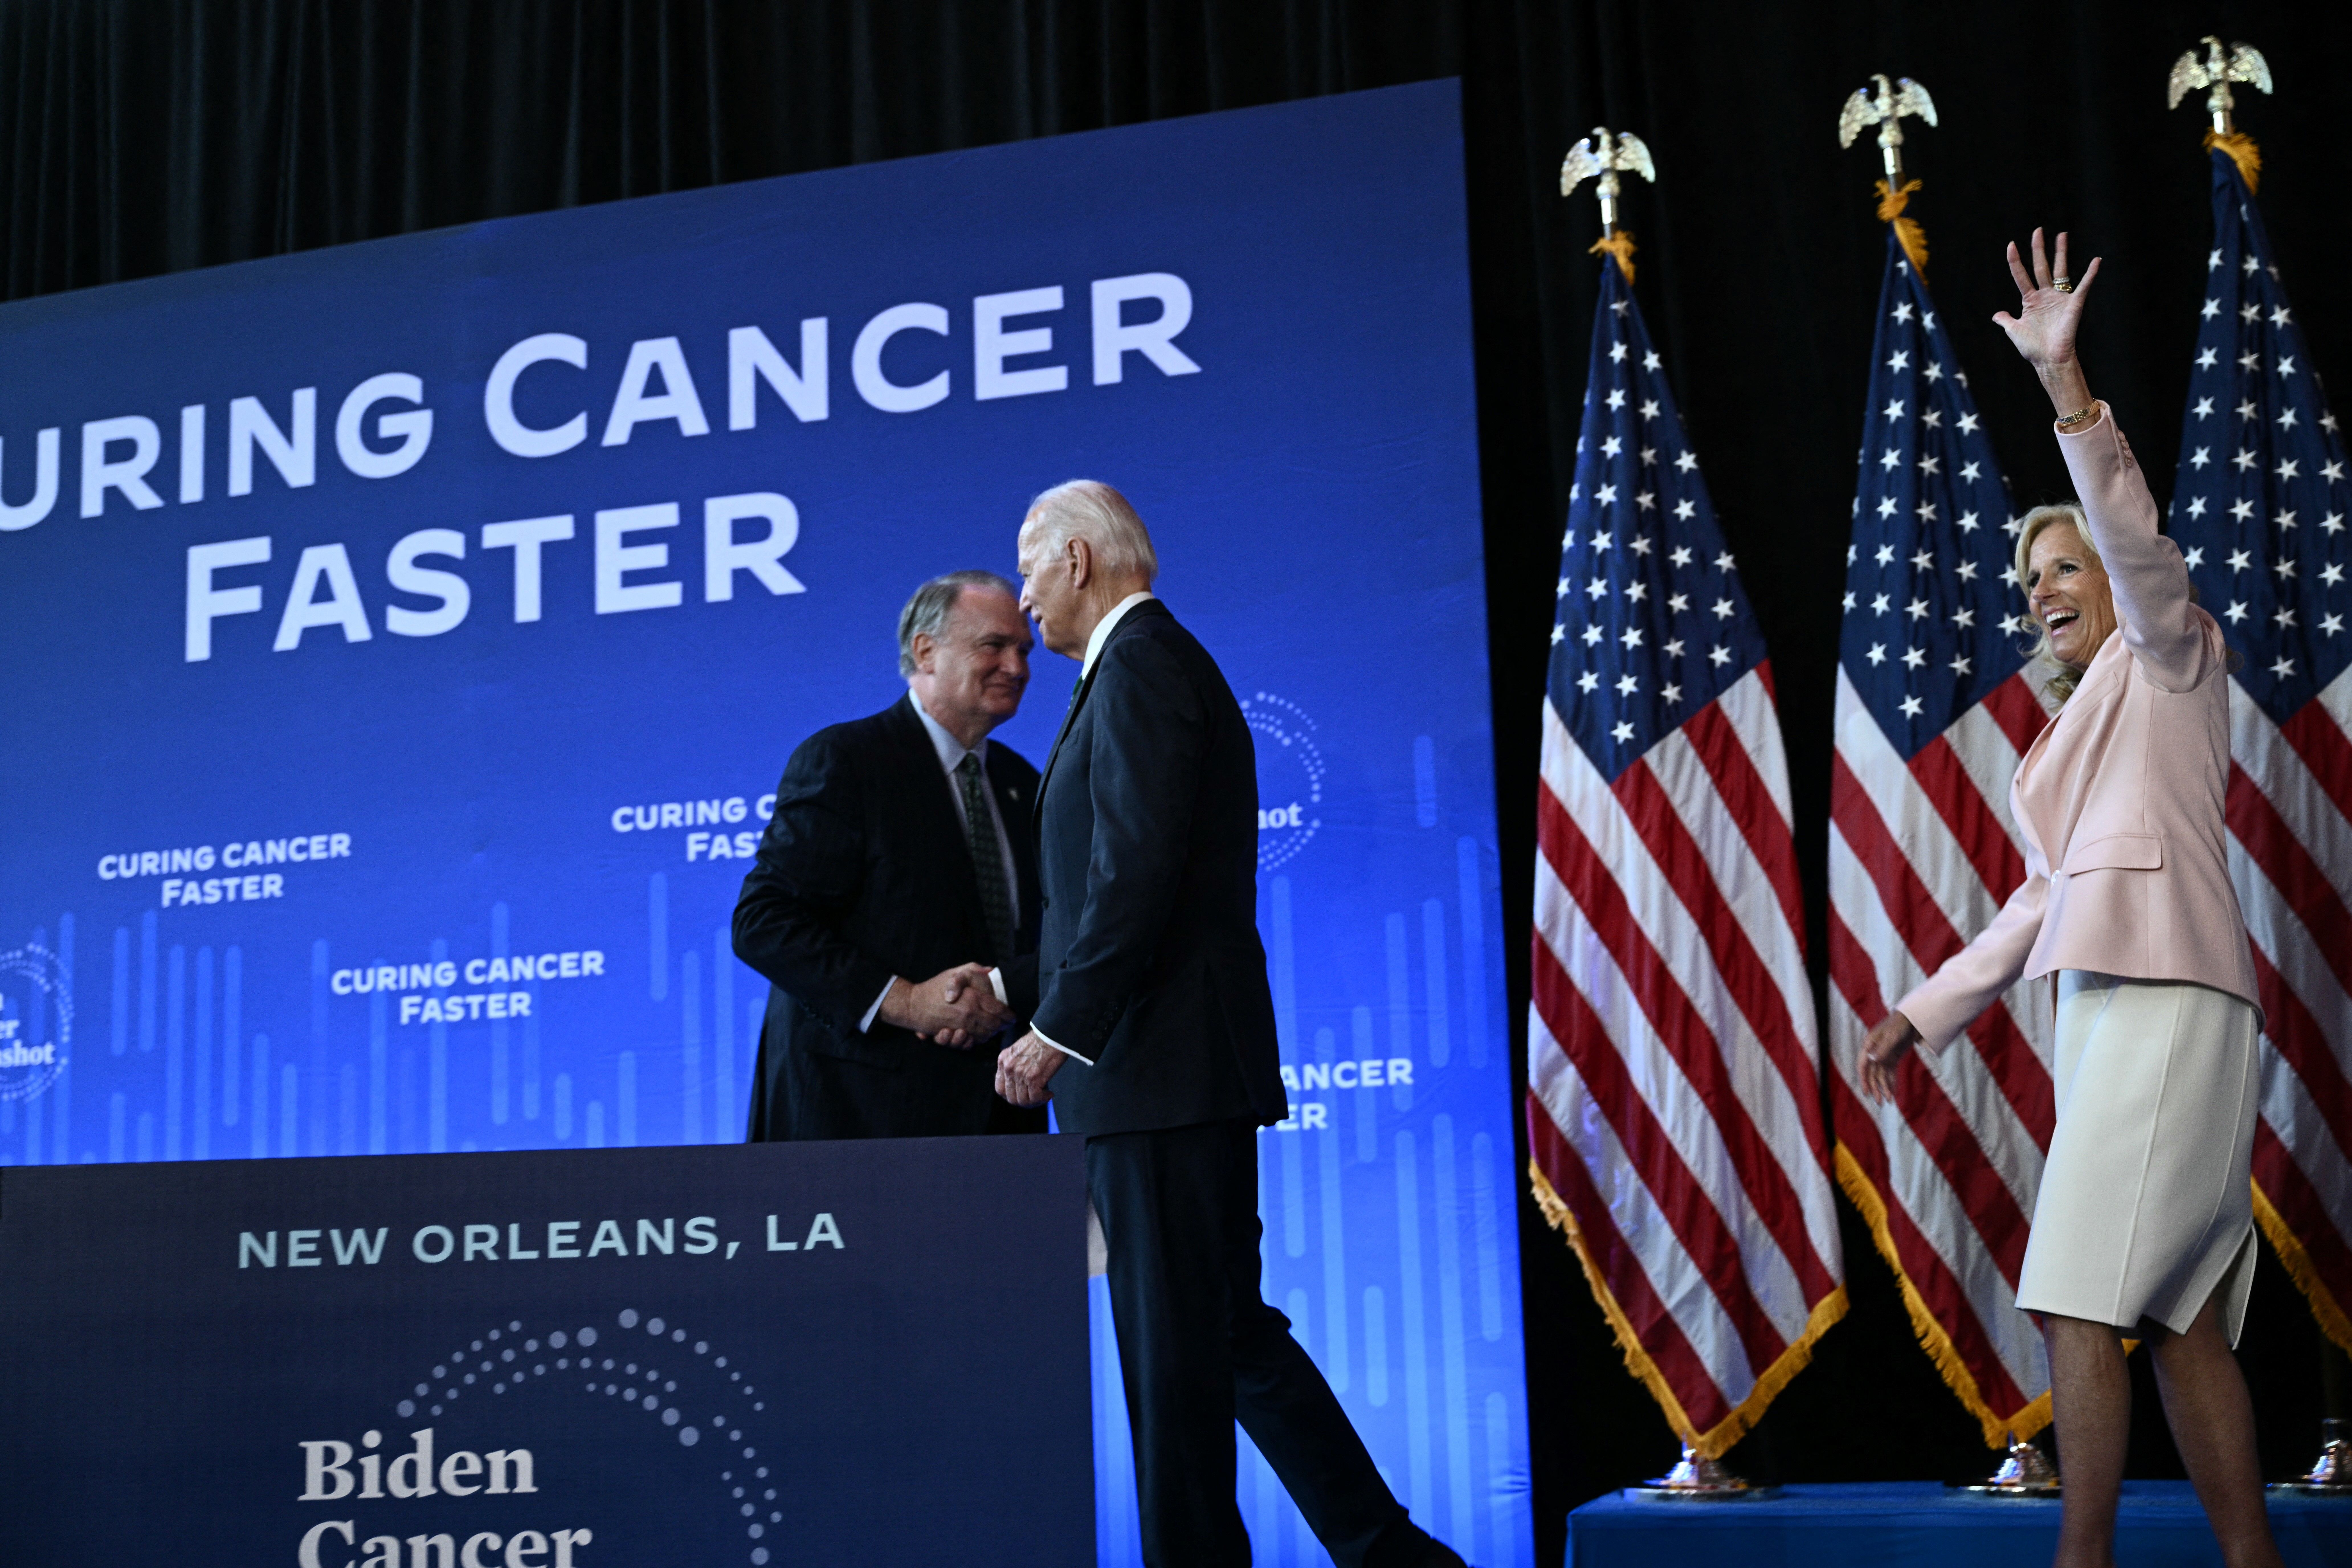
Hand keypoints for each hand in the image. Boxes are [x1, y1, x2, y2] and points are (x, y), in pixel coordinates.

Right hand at [879, 964, 1012, 1048]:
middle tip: (1005, 1024)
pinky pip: (971, 1042)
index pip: (999, 1010)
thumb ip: (973, 969)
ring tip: (992, 1029)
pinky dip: (977, 1040)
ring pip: (985, 1035)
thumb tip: (990, 970)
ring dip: (990, 1033)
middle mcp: (970, 1013)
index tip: (1012, 1016)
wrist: (913, 1004)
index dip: (1009, 1014)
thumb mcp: (954, 972)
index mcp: (974, 997)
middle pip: (995, 1025)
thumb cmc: (933, 987)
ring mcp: (962, 1026)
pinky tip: (978, 1035)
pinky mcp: (954, 1036)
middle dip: (1002, 1025)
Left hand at [993, 1030, 1064, 1106]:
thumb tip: (1019, 1082)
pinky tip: (1049, 1094)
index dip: (1009, 1096)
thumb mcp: (1018, 1051)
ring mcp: (1020, 1074)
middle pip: (1011, 1097)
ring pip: (1023, 1100)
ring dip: (1034, 1102)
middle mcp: (1009, 1068)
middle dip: (1023, 1101)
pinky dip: (1043, 1099)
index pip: (999, 1088)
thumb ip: (1014, 1065)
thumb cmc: (1040, 1041)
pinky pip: (1035, 1098)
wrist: (1051, 1035)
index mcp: (1003, 1060)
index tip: (1019, 1096)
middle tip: (1034, 1098)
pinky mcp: (1033, 1078)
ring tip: (1043, 1096)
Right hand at [1858, 1011, 1921, 1106]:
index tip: (1866, 1092)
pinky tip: (1894, 1094)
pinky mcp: (1892, 1057)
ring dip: (1884, 1088)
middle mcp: (1874, 1052)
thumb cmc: (1900, 1024)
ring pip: (1880, 1075)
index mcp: (1869, 1045)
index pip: (1863, 1065)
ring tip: (1888, 1101)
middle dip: (1875, 1088)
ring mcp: (1883, 1055)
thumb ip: (1883, 1048)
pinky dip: (1891, 1082)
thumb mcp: (1893, 1035)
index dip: (1863, 1079)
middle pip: (1872, 1073)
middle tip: (1880, 1103)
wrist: (1913, 1019)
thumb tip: (1872, 1060)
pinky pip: (1890, 1073)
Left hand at [1992, 227, 2100, 414]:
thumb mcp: (2014, 331)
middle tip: (2037, 231)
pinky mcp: (2073, 304)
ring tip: (2061, 235)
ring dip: (2060, 253)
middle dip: (2039, 249)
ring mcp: (2059, 298)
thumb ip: (2006, 320)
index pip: (2021, 275)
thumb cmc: (2033, 348)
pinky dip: (2090, 274)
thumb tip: (1996, 315)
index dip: (2015, 261)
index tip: (2011, 245)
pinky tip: (2096, 261)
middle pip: (2041, 267)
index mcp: (2030, 300)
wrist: (2048, 360)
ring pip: (2060, 270)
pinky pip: (2083, 286)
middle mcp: (2045, 295)